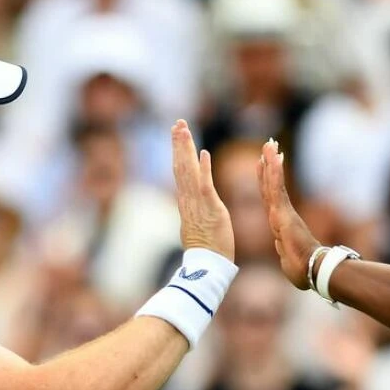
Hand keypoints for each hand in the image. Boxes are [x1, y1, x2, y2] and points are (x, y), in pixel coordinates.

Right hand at [172, 120, 234, 261]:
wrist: (207, 266)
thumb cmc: (205, 250)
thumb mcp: (196, 225)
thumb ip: (192, 211)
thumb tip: (187, 204)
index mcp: (186, 203)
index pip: (180, 172)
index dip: (178, 152)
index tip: (177, 134)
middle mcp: (188, 200)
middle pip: (181, 166)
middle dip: (179, 143)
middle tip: (178, 122)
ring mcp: (198, 204)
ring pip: (189, 170)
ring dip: (186, 148)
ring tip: (183, 129)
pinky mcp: (211, 209)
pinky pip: (206, 185)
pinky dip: (203, 168)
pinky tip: (203, 152)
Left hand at [257, 138, 319, 288]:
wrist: (314, 271)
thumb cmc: (303, 270)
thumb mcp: (288, 259)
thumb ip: (284, 250)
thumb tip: (282, 249)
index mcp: (280, 224)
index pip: (270, 198)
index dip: (267, 181)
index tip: (264, 164)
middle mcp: (281, 214)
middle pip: (271, 185)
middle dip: (268, 164)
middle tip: (268, 145)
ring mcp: (282, 212)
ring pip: (273, 184)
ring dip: (271, 163)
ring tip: (269, 144)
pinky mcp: (283, 213)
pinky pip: (276, 189)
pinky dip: (273, 173)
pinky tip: (271, 158)